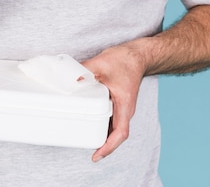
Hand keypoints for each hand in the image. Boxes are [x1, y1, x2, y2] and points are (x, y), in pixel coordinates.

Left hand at [82, 44, 145, 161]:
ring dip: (104, 136)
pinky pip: (113, 118)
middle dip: (104, 145)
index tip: (96, 155)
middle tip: (89, 150)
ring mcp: (123, 106)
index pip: (120, 133)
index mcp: (125, 104)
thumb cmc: (125, 60)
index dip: (108, 147)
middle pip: (116, 134)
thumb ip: (86, 70)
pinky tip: (93, 123)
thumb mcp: (102, 63)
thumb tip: (72, 79)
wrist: (137, 55)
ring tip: (88, 140)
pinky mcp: (120, 102)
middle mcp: (126, 109)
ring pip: (115, 127)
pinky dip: (104, 125)